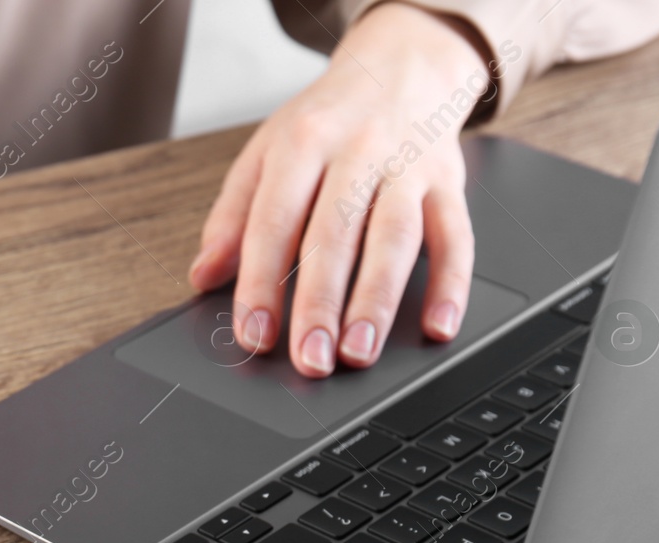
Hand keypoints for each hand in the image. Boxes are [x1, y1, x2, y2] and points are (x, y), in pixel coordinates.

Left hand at [190, 2, 494, 376]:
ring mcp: (407, 167)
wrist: (401, 65)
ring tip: (360, 353)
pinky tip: (439, 326)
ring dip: (377, 301)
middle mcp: (356, 152)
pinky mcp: (449, 183)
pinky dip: (451, 285)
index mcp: (301, 144)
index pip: (274, 221)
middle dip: (319, 304)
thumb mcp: (266, 154)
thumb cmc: (326, 122)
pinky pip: (456, 236)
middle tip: (309, 359)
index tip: (254, 335)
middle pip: (334, 235)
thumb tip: (203, 275)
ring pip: (394, 239)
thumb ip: (233, 218)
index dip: (261, 283)